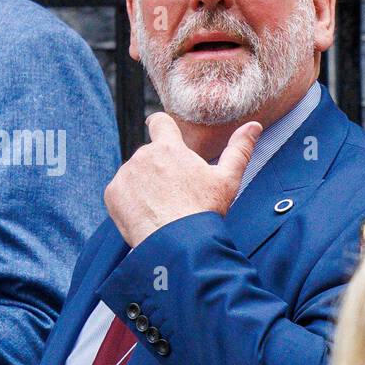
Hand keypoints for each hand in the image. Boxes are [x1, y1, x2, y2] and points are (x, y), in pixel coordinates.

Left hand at [103, 113, 261, 247]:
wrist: (176, 242)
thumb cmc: (203, 211)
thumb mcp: (228, 180)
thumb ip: (239, 149)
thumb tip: (253, 126)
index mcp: (169, 148)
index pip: (159, 122)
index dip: (161, 126)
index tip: (163, 133)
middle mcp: (143, 156)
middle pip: (149, 156)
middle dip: (158, 169)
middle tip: (174, 193)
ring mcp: (125, 174)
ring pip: (134, 174)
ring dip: (143, 185)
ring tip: (161, 207)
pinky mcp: (112, 194)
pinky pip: (119, 192)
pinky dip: (129, 201)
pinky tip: (146, 214)